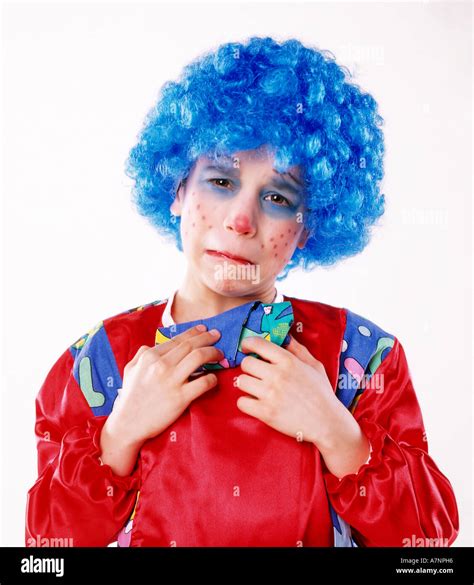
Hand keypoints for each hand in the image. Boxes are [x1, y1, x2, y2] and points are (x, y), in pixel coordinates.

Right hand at [106, 325, 222, 446]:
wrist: (128, 424)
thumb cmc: (130, 397)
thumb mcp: (130, 369)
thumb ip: (141, 354)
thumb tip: (150, 345)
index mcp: (150, 356)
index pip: (178, 339)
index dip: (194, 332)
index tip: (204, 329)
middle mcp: (161, 365)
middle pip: (191, 345)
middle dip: (208, 338)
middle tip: (217, 335)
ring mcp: (171, 381)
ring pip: (199, 357)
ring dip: (213, 353)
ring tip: (220, 354)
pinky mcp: (181, 397)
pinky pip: (204, 382)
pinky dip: (213, 378)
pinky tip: (214, 378)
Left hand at [236, 334, 338, 443]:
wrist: (327, 422)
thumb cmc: (321, 393)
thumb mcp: (314, 366)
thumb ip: (298, 350)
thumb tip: (285, 337)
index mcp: (288, 361)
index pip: (258, 343)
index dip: (248, 344)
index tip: (247, 349)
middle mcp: (277, 375)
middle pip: (246, 363)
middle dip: (249, 367)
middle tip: (257, 373)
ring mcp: (270, 394)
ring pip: (241, 381)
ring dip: (247, 385)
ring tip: (257, 389)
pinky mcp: (265, 413)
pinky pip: (241, 402)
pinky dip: (246, 403)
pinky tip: (256, 403)